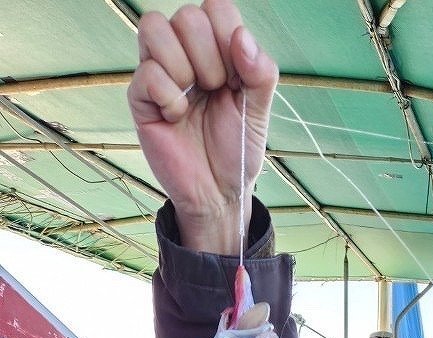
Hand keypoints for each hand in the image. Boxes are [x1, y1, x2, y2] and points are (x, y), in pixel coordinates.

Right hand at [129, 0, 277, 252]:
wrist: (220, 192)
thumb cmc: (237, 149)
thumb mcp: (259, 111)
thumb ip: (261, 73)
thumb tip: (241, 37)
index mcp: (216, 49)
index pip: (216, 7)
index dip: (229, 38)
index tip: (236, 78)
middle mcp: (184, 53)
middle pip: (188, 16)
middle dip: (211, 58)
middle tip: (215, 92)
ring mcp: (159, 72)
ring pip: (156, 27)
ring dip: (184, 67)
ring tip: (194, 100)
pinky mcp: (140, 98)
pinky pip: (147, 73)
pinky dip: (169, 97)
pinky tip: (177, 117)